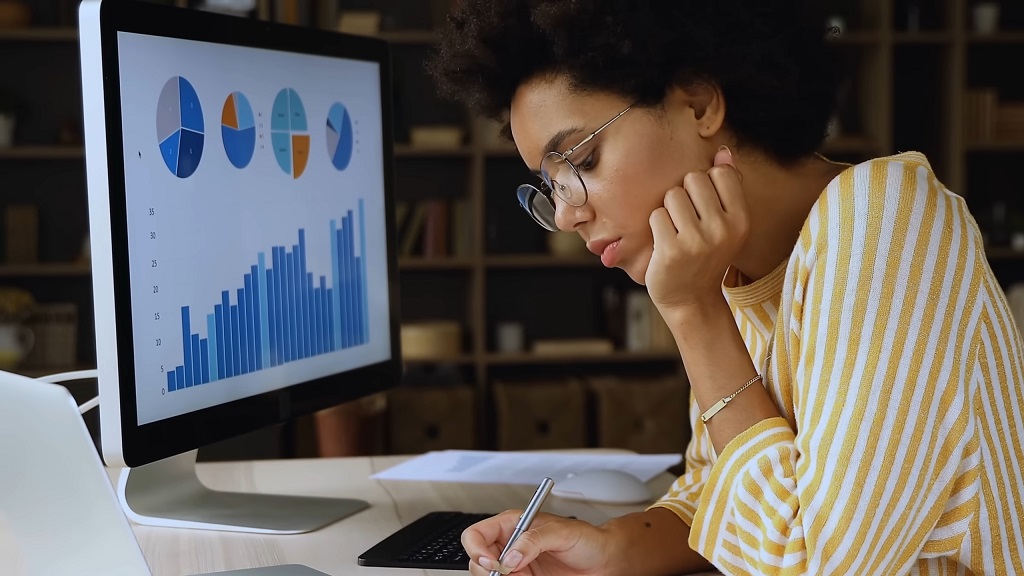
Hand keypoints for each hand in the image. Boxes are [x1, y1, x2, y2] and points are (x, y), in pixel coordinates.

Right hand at [462, 510, 613, 575]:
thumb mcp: (562, 532)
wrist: (604, 562)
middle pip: (478, 561)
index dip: (477, 549)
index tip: (493, 563)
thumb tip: (511, 557)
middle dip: (489, 570)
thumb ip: (534, 540)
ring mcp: (516, 567)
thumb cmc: (587, 539)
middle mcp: (510, 546)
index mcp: (513, 525)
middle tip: (512, 575)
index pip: (477, 534)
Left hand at [645, 146, 748, 315]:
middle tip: (688, 224)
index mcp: (741, 219)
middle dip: (685, 196)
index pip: (719, 173)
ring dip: (668, 211)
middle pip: (693, 179)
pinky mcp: (672, 250)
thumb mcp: (726, 224)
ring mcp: (697, 240)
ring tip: (676, 233)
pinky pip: (656, 215)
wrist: (691, 300)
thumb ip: (726, 187)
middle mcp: (723, 229)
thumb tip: (723, 152)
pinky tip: (665, 244)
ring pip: (672, 195)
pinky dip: (656, 227)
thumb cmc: (706, 257)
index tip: (704, 209)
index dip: (705, 186)